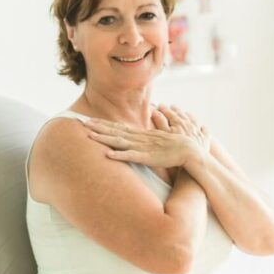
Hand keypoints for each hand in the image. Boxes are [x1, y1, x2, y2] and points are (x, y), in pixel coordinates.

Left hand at [82, 104, 209, 169]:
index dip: (105, 124)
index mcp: (142, 135)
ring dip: (104, 138)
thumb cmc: (179, 147)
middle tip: (82, 122)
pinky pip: (130, 156)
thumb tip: (156, 115)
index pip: (120, 127)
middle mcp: (140, 138)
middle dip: (98, 127)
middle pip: (115, 131)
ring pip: (119, 141)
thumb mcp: (164, 137)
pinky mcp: (147, 157)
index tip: (92, 121)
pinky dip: (119, 155)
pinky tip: (107, 155)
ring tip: (89, 135)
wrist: (192, 152)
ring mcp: (142, 147)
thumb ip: (158, 127)